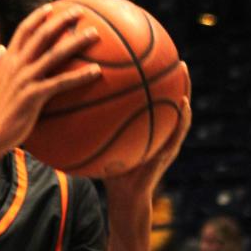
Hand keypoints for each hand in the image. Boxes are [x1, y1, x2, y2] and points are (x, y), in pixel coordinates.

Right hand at [0, 4, 102, 153]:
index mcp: (8, 61)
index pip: (24, 31)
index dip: (38, 17)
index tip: (52, 7)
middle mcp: (17, 65)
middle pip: (42, 35)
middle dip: (62, 20)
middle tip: (79, 12)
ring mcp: (25, 79)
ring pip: (55, 54)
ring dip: (76, 41)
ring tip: (95, 33)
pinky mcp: (34, 95)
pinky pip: (61, 82)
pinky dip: (80, 76)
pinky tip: (97, 72)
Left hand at [101, 65, 191, 206]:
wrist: (125, 197)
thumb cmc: (112, 174)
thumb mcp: (100, 147)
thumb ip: (91, 130)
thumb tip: (66, 112)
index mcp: (144, 125)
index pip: (148, 97)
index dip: (148, 78)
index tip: (145, 56)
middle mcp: (158, 128)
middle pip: (166, 97)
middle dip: (169, 75)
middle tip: (169, 52)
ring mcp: (167, 139)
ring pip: (180, 109)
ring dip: (184, 88)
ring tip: (183, 69)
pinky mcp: (170, 151)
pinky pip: (180, 131)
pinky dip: (184, 116)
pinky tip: (184, 102)